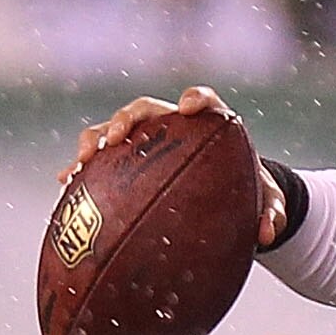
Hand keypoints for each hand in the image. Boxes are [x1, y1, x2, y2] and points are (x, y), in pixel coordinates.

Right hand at [65, 84, 288, 249]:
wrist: (225, 197)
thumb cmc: (246, 192)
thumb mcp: (264, 203)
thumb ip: (271, 213)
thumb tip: (269, 235)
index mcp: (207, 125)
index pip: (203, 101)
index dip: (196, 98)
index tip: (189, 107)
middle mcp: (171, 127)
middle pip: (144, 111)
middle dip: (126, 119)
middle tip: (117, 137)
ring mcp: (145, 142)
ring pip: (114, 131)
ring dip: (95, 140)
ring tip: (81, 162)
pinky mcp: (126, 162)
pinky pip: (100, 162)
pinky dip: (82, 170)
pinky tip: (65, 186)